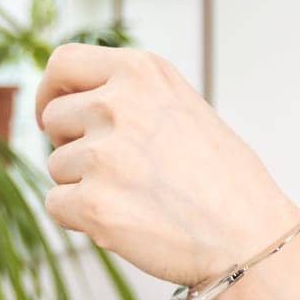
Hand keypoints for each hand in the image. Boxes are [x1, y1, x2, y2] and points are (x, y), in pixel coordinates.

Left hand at [35, 44, 299, 286]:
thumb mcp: (181, 107)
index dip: (50, 90)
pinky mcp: (93, 204)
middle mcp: (118, 105)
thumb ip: (129, 97)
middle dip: (74, 145)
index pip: (64, 62)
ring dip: (83, 185)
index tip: (50, 114)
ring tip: (137, 198)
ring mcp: (103, 155)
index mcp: (142, 72)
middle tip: (120, 172)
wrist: (249, 237)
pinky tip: (123, 222)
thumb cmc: (223, 181)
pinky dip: (79, 219)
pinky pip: (56, 205)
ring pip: (56, 166)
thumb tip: (68, 104)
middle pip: (55, 119)